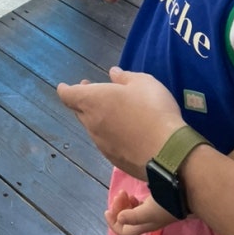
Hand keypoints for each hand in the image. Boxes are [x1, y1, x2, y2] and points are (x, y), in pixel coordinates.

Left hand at [56, 67, 184, 179]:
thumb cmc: (153, 109)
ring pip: (93, 128)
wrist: (168, 154)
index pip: (68, 96)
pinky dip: (111, 134)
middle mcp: (92, 124)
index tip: (65, 86)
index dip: (66, 90)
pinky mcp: (114, 160)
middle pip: (79, 111)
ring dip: (98, 118)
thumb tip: (113, 73)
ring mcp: (102, 144)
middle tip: (96, 93)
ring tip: (114, 112)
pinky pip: (106, 142)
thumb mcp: (143, 83)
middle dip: (83, 101)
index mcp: (93, 101)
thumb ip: (125, 77)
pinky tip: (126, 132)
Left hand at [106, 190, 175, 234]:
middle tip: (120, 194)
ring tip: (125, 193)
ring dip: (124, 204)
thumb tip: (119, 218)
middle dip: (118, 209)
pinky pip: (138, 206)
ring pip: (131, 213)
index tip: (107, 210)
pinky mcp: (154, 205)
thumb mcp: (149, 211)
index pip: (124, 232)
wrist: (185, 195)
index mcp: (143, 225)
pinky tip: (133, 195)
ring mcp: (150, 214)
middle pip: (125, 221)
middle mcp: (145, 222)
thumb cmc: (165, 203)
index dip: (113, 224)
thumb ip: (133, 216)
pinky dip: (132, 201)